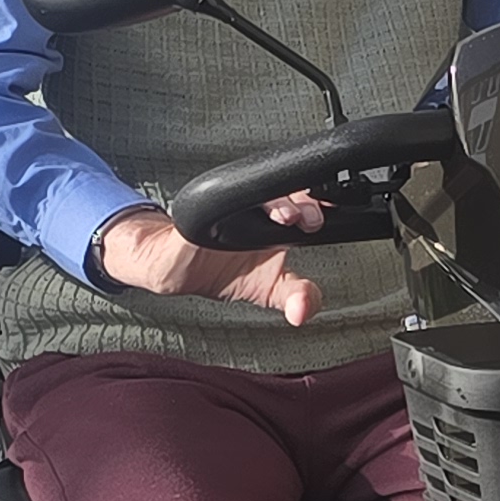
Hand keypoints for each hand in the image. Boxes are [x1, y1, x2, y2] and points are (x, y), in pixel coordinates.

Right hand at [93, 205, 319, 323]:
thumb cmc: (223, 270)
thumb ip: (297, 298)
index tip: (324, 223)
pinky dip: (223, 209)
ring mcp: (229, 207)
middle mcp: (257, 209)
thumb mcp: (269, 290)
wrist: (175, 266)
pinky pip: (212, 204)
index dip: (319, 207)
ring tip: (284, 216)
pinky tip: (234, 220)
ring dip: (274, 200)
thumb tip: (304, 311)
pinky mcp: (201, 215)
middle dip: (302, 201)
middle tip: (307, 220)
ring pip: (256, 190)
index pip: (306, 204)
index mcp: (278, 223)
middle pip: (286, 189)